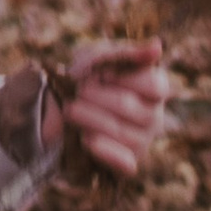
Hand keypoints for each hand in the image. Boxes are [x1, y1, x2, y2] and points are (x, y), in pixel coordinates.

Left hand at [57, 39, 169, 176]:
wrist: (53, 108)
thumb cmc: (82, 77)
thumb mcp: (97, 57)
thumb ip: (126, 53)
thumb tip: (157, 46)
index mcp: (153, 89)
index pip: (155, 86)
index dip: (123, 78)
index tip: (100, 74)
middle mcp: (154, 117)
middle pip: (132, 108)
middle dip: (96, 96)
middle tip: (78, 90)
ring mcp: (142, 142)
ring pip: (123, 133)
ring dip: (88, 117)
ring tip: (71, 109)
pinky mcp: (125, 165)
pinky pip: (125, 164)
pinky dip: (104, 150)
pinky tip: (86, 139)